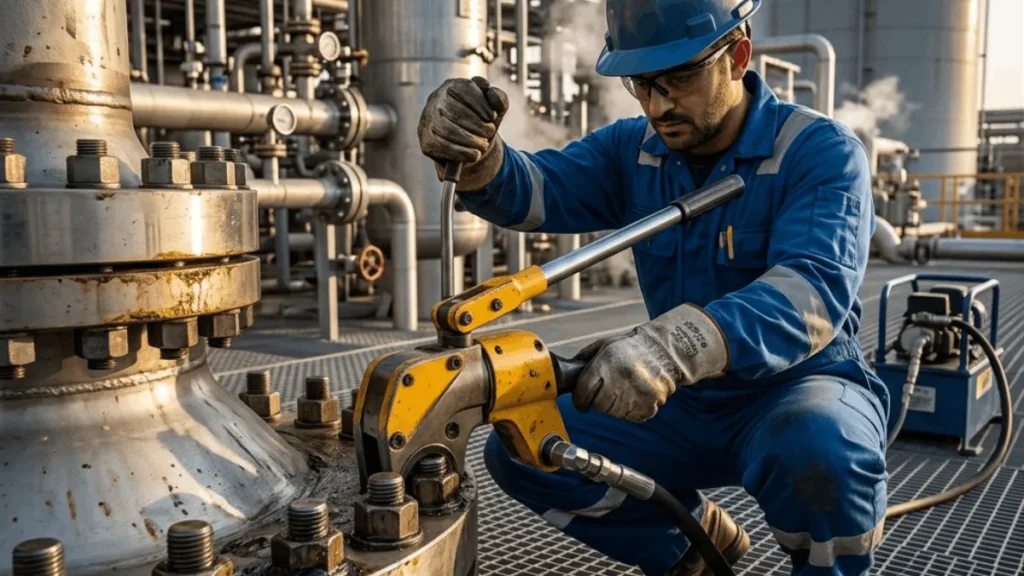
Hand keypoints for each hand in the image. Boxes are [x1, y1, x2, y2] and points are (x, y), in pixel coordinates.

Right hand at [418, 76, 508, 190]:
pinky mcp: (426, 141)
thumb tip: (492, 94)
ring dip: (471, 140)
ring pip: (447, 130)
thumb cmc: (480, 121)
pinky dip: (462, 152)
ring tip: (484, 145)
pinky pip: (442, 147)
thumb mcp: (494, 109)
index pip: (464, 88)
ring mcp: (428, 121)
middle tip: (490, 132)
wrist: (466, 145)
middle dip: (477, 124)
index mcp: (451, 86)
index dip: (481, 103)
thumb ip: (500, 98)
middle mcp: (435, 100)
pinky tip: (475, 155)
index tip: (492, 117)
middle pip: (455, 111)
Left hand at [573, 304, 729, 421]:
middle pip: (600, 406)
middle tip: (608, 391)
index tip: (581, 403)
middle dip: (600, 401)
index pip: (584, 392)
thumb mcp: (604, 345)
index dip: (579, 401)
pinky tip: (636, 396)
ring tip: (624, 390)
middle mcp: (621, 378)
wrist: (664, 350)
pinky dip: (633, 410)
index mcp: (607, 362)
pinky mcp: (651, 402)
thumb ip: (584, 359)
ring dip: (617, 406)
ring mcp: (638, 392)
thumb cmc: (630, 348)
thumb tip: (566, 373)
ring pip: (616, 413)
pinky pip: (634, 417)